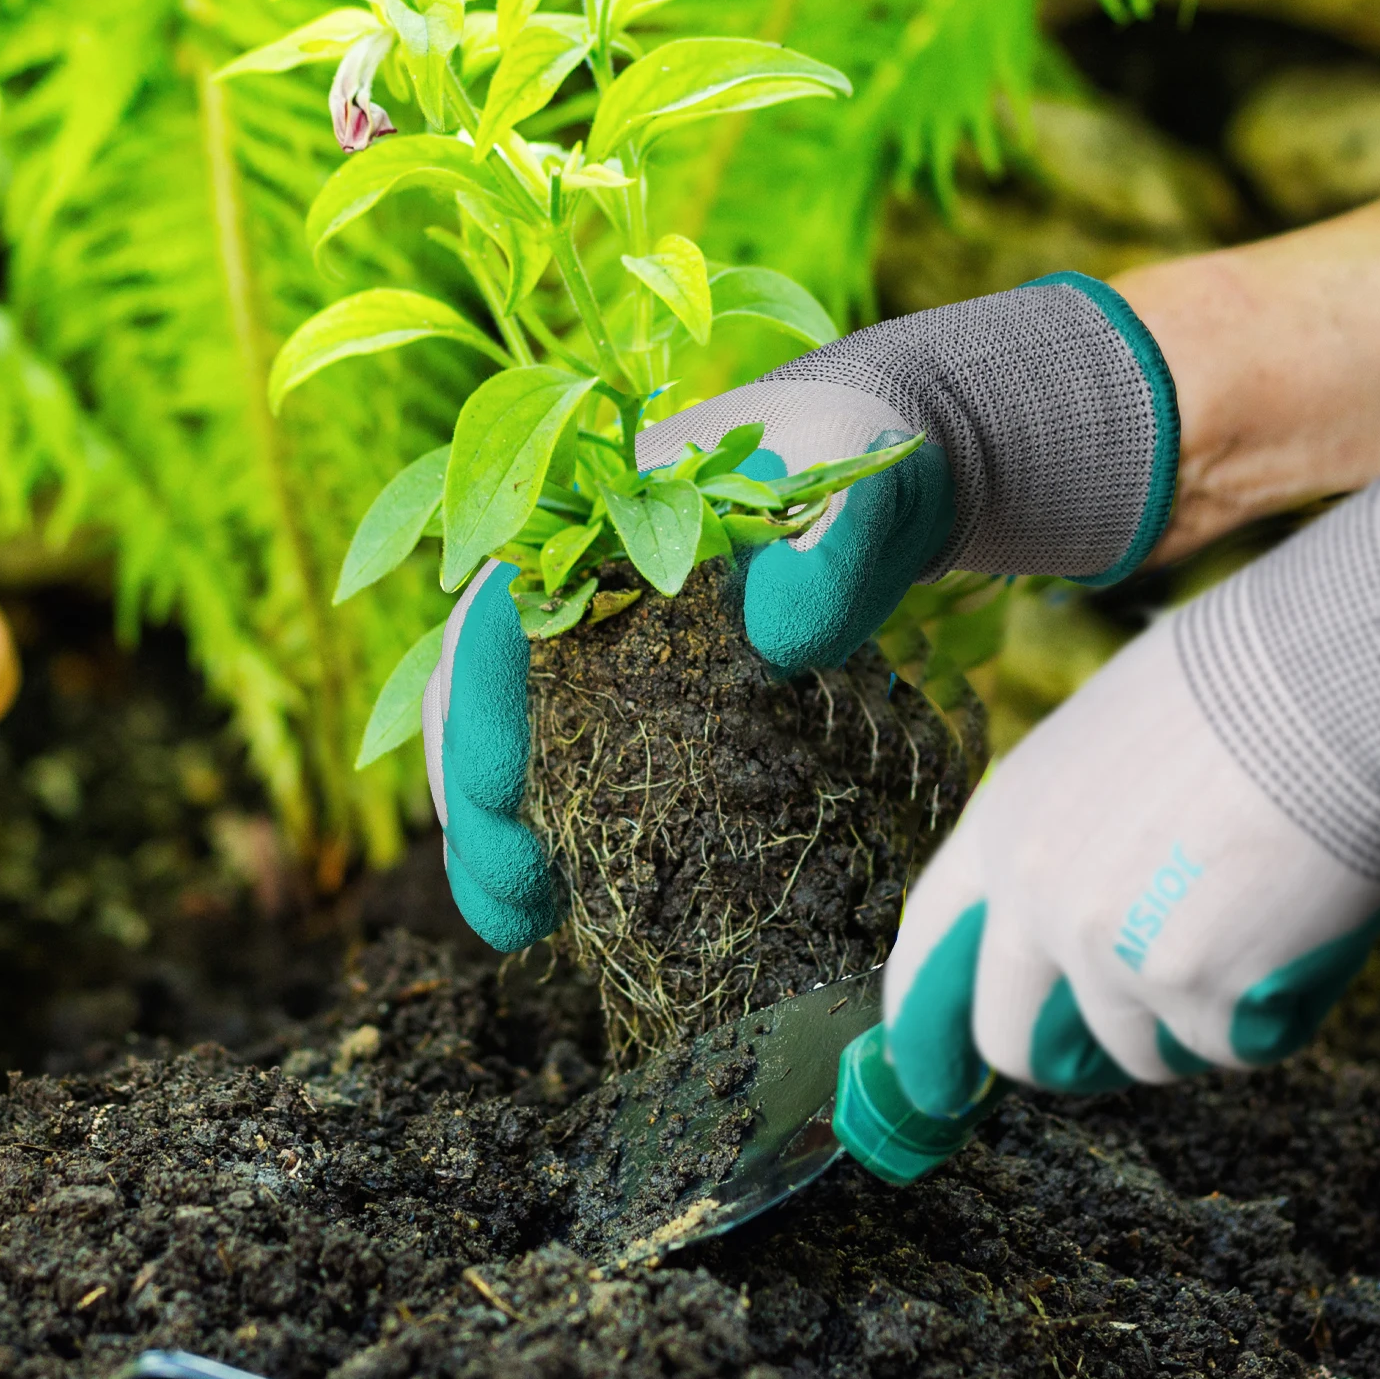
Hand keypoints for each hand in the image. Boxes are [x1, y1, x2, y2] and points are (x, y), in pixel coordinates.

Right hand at [424, 273, 1179, 951]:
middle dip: (481, 801)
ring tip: (532, 923)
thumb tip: (776, 635)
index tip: (497, 805)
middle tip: (513, 910)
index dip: (474, 712)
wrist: (905, 459)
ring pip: (527, 730)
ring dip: (516, 824)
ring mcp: (610, 631)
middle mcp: (577, 576)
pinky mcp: (654, 679)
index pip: (491, 617)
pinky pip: (592, 748)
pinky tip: (596, 886)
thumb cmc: (872, 454)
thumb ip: (837, 549)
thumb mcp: (868, 484)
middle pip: (483, 692)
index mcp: (591, 516)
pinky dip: (581, 815)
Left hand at [879, 465, 1379, 1116]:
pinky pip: (1225, 1048)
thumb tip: (1077, 921)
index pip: (926, 949)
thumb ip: (1072, 837)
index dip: (923, 1027)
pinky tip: (1299, 935)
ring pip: (1137, 1055)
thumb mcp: (1107, 744)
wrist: (1340, 682)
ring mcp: (1112, 956)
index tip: (935, 1084)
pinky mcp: (1197, 995)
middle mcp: (1037, 904)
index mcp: (1004, 828)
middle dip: (1063, 1059)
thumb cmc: (1247, 687)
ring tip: (1252, 931)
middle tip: (1127, 1036)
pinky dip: (1264, 1018)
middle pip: (1013, 1044)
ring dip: (1190, 1024)